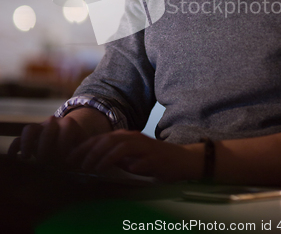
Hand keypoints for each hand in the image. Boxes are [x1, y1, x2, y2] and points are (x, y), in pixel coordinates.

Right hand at [8, 115, 88, 164]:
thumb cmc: (77, 149)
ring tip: (26, 157)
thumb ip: (85, 153)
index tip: (65, 157)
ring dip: (27, 142)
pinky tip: (14, 158)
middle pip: (48, 125)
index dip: (65, 141)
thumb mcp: (83, 149)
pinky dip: (14, 148)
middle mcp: (53, 123)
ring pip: (30, 128)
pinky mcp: (28, 138)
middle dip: (46, 143)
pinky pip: (18, 139)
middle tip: (45, 160)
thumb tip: (85, 164)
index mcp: (69, 124)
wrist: (67, 144)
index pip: (67, 126)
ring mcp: (39, 129)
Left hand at [66, 130, 203, 181]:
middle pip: (106, 140)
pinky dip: (126, 164)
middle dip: (89, 152)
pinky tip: (119, 171)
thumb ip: (117, 158)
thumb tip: (97, 164)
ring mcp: (143, 145)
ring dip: (104, 157)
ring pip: (118, 146)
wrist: (182, 160)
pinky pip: (137, 158)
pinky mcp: (153, 155)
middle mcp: (132, 137)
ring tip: (93, 168)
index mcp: (126, 137)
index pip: (100, 138)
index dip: (84, 147)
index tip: (70, 157)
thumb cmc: (155, 161)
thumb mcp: (132, 158)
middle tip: (78, 165)